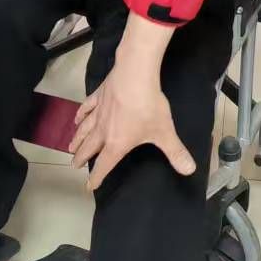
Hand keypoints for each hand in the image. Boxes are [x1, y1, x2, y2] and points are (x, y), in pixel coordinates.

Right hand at [70, 14, 191, 190]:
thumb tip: (190, 171)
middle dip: (81, 158)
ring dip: (77, 139)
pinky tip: (77, 118)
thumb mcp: (164, 131)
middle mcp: (103, 130)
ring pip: (84, 129)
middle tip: (74, 165)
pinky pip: (86, 107)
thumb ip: (175, 152)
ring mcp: (99, 111)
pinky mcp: (98, 95)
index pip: (104, 164)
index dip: (97, 177)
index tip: (89, 186)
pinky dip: (80, 114)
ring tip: (71, 147)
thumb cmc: (148, 106)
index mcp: (117, 143)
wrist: (134, 75)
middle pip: (89, 147)